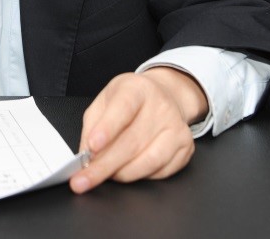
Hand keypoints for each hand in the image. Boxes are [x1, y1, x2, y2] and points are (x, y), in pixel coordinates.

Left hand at [68, 67, 207, 193]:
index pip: (123, 107)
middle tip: (84, 180)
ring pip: (148, 161)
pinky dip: (140, 176)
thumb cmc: (130, 101)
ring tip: (106, 175)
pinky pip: (161, 171)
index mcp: (137, 89)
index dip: (107, 129)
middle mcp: (160, 106)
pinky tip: (129, 170)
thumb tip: (85, 155)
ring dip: (122, 174)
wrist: (164, 96)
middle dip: (104, 166)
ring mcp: (176, 127)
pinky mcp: (186, 146)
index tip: (92, 147)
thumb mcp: (105, 102)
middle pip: (132, 142)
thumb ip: (92, 126)